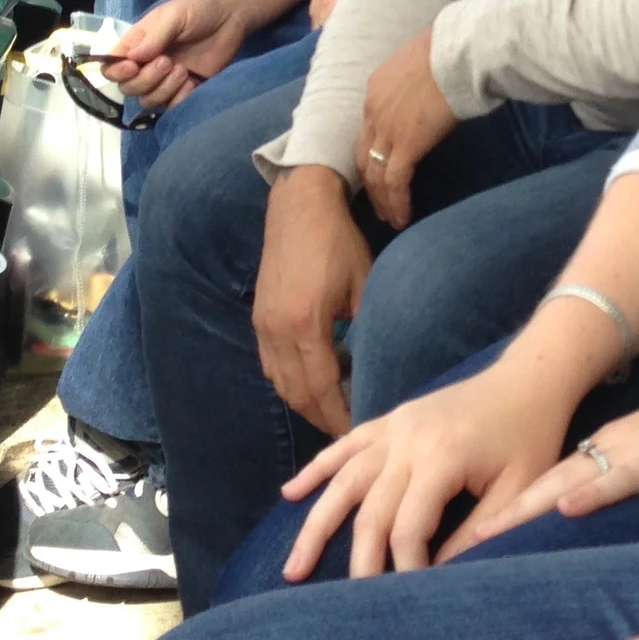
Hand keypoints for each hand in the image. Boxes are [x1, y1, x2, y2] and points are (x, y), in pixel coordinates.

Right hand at [103, 0, 249, 107]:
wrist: (232, 16)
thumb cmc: (198, 9)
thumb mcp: (173, 16)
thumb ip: (153, 38)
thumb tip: (132, 59)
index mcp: (136, 45)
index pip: (111, 67)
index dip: (117, 72)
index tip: (134, 66)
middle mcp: (146, 65)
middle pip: (129, 88)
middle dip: (146, 79)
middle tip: (168, 62)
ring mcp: (165, 80)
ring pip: (149, 100)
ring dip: (163, 90)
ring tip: (183, 71)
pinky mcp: (185, 90)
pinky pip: (172, 106)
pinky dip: (179, 99)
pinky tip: (192, 82)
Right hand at [255, 166, 371, 435]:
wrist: (299, 207)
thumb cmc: (338, 241)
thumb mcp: (364, 283)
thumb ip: (367, 325)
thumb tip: (380, 362)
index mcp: (306, 324)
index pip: (322, 388)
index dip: (339, 415)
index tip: (357, 431)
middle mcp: (277, 331)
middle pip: (297, 394)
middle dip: (322, 417)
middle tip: (347, 432)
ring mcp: (263, 326)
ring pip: (281, 384)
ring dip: (305, 403)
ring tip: (332, 413)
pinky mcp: (259, 319)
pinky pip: (271, 366)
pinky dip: (290, 382)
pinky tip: (311, 383)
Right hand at [277, 361, 568, 577]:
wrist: (528, 378)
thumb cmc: (530, 436)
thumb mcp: (518, 489)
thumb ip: (477, 533)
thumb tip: (438, 578)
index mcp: (441, 457)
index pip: (407, 526)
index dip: (402, 567)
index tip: (402, 601)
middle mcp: (408, 440)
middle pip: (369, 509)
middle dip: (356, 560)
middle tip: (339, 607)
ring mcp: (395, 426)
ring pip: (344, 479)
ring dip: (315, 523)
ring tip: (292, 567)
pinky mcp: (391, 418)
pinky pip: (346, 445)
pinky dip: (317, 469)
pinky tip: (291, 494)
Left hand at [358, 28, 457, 228]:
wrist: (458, 53)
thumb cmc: (449, 50)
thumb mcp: (419, 64)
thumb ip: (415, 83)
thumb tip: (429, 93)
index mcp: (376, 89)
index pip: (367, 131)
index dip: (372, 154)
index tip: (379, 170)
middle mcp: (373, 111)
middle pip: (362, 157)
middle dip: (369, 184)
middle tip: (378, 204)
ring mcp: (386, 130)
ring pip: (374, 175)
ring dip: (381, 200)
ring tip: (390, 219)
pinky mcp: (406, 146)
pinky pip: (395, 182)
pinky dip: (397, 202)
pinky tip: (403, 217)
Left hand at [469, 364, 638, 545]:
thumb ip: (626, 489)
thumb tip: (588, 519)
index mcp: (608, 453)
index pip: (543, 488)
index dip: (498, 515)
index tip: (456, 541)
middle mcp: (611, 448)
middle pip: (542, 487)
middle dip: (494, 517)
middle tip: (448, 543)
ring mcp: (637, 449)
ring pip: (571, 482)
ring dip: (525, 512)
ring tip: (480, 536)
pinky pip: (625, 475)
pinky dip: (595, 492)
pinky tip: (567, 507)